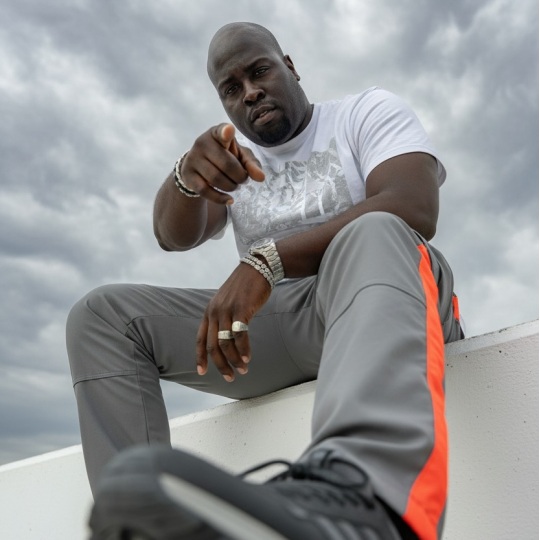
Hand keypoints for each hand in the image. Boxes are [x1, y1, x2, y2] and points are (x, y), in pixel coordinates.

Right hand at [181, 123, 264, 204]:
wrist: (198, 167)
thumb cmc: (224, 157)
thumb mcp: (240, 156)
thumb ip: (252, 164)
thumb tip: (260, 178)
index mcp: (217, 133)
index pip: (221, 131)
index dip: (226, 132)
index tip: (229, 132)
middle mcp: (202, 143)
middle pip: (227, 165)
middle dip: (240, 177)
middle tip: (243, 179)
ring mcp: (193, 159)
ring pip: (216, 179)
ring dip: (231, 187)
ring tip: (235, 186)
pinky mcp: (188, 175)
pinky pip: (205, 191)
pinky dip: (220, 198)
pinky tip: (230, 200)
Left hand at [196, 262, 271, 381]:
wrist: (258, 267)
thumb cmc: (245, 287)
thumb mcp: (228, 301)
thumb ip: (223, 317)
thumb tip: (227, 337)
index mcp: (209, 311)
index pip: (200, 338)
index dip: (200, 357)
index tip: (202, 372)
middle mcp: (214, 312)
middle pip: (213, 346)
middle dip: (221, 365)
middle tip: (230, 377)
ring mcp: (227, 311)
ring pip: (226, 344)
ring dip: (234, 360)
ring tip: (243, 369)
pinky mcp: (241, 310)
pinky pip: (240, 335)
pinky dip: (244, 349)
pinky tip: (248, 357)